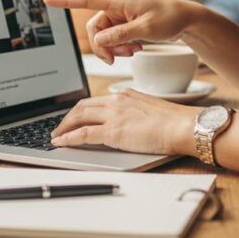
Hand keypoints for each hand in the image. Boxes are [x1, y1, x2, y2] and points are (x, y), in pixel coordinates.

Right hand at [44, 0, 202, 63]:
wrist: (187, 20)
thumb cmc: (169, 17)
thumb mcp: (146, 28)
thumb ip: (121, 35)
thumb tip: (99, 41)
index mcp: (119, 1)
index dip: (65, 1)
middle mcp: (116, 7)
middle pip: (94, 28)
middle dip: (103, 46)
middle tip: (117, 59)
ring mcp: (121, 17)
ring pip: (104, 37)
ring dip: (115, 48)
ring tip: (134, 52)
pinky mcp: (126, 25)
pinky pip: (114, 39)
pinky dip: (122, 47)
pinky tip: (137, 49)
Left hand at [50, 89, 199, 154]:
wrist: (182, 126)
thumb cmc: (174, 122)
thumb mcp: (150, 111)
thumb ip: (135, 113)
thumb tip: (129, 125)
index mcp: (126, 95)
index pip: (95, 100)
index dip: (80, 110)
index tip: (74, 118)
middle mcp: (117, 101)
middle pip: (82, 106)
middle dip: (67, 118)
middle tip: (60, 128)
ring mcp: (114, 115)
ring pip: (79, 117)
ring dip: (64, 127)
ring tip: (56, 136)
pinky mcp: (113, 132)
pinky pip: (83, 134)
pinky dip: (68, 138)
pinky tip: (61, 143)